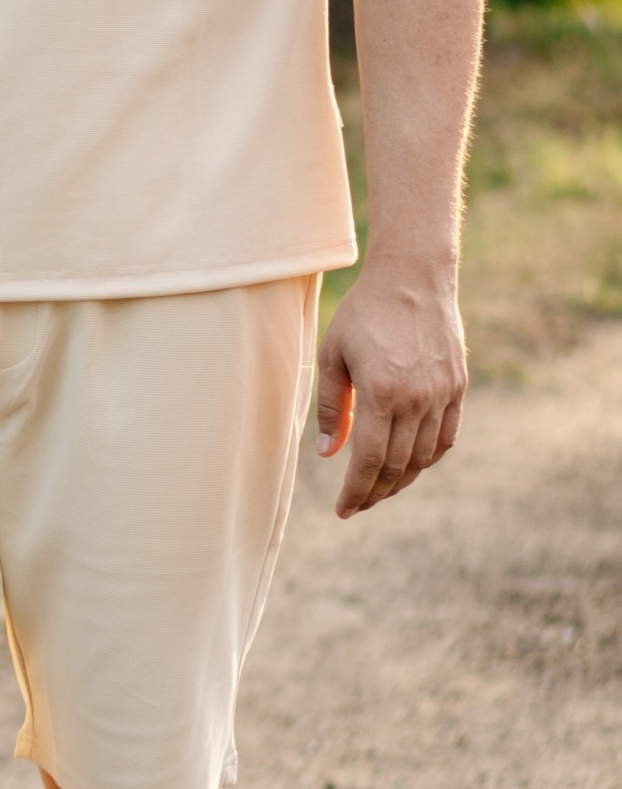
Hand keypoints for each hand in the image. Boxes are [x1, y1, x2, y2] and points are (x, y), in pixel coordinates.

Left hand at [316, 256, 466, 516]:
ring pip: (424, 457)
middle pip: (398, 466)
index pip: (370, 461)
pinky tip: (410, 464)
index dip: (356, 491)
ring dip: (402, 479)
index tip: (343, 510)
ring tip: (380, 488)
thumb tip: (329, 454)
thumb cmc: (364, 314)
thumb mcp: (333, 356)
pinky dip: (428, 457)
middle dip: (375, 492)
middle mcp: (417, 399)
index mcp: (382, 393)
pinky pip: (446, 437)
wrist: (413, 278)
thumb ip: (333, 408)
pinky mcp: (458, 387)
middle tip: (357, 504)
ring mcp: (442, 395)